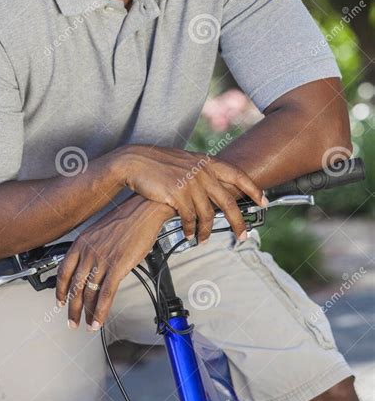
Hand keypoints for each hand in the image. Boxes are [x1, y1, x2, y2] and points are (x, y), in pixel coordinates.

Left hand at [56, 194, 173, 330]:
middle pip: (74, 287)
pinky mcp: (117, 267)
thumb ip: (92, 249)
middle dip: (72, 309)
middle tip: (71, 321)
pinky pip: (106, 295)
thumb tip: (92, 267)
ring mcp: (102, 260)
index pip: (63, 272)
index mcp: (81, 243)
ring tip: (87, 325)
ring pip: (89, 294)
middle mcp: (88, 252)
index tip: (60, 301)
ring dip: (87, 314)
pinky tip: (99, 321)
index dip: (60, 290)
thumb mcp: (100, 231)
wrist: (143, 210)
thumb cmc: (127, 219)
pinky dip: (101, 312)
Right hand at [115, 144, 266, 239]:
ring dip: (206, 231)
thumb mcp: (187, 161)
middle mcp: (202, 172)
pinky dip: (190, 229)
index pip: (238, 175)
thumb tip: (217, 185)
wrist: (136, 161)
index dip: (253, 189)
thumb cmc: (159, 163)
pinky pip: (189, 218)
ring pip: (207, 214)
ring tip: (203, 239)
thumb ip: (203, 171)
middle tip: (242, 236)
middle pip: (228, 202)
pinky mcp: (177, 194)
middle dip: (238, 222)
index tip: (264, 201)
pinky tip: (189, 234)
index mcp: (207, 162)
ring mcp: (190, 183)